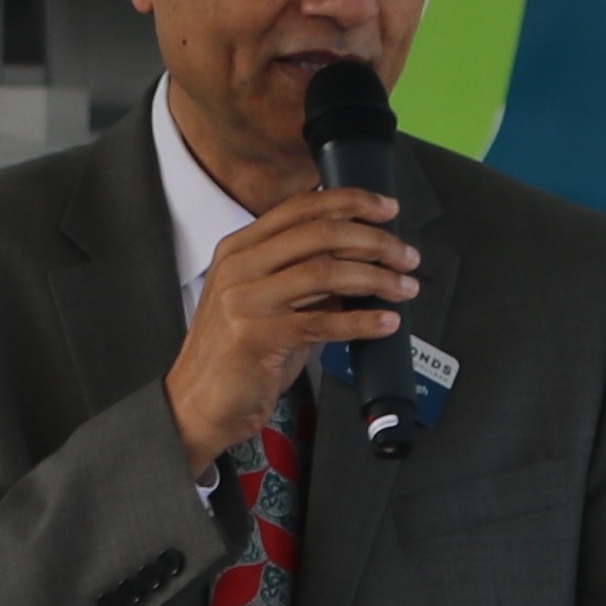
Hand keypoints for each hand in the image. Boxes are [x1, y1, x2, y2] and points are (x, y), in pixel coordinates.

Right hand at [162, 187, 418, 472]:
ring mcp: (245, 300)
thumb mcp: (272, 305)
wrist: (199, 402)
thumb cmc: (239, 357)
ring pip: (325, 273)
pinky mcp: (257, 337)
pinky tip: (386, 322)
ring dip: (375, 278)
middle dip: (373, 240)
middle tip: (406, 254)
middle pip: (319, 234)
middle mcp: (240, 266)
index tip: (387, 207)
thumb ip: (309, 284)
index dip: (350, 202)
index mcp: (241, 248)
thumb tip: (364, 267)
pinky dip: (362, 321)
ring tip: (405, 287)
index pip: (301, 208)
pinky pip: (323, 322)